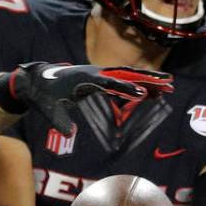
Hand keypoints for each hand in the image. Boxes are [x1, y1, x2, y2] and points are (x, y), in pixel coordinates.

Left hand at [0, 62, 173, 134]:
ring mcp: (98, 73)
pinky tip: (151, 91)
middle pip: (125, 74)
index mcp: (84, 79)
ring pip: (127, 75)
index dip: (125, 88)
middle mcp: (94, 72)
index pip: (109, 83)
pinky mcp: (99, 78)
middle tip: (169, 83)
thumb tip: (68, 132)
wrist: (36, 80)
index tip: (141, 93)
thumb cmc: (43, 96)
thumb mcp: (49, 110)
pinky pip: (122, 79)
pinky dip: (137, 83)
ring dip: (148, 79)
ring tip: (169, 85)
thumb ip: (59, 121)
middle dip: (148, 79)